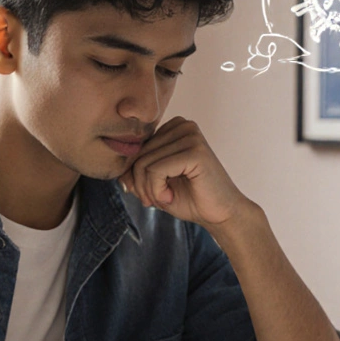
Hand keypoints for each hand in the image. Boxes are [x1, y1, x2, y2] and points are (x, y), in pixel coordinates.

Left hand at [118, 117, 251, 228]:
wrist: (221, 215)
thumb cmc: (191, 198)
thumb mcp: (156, 183)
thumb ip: (137, 172)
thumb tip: (118, 171)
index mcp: (174, 127)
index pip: (137, 147)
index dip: (134, 175)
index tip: (149, 194)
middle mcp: (183, 125)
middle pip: (138, 154)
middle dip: (140, 185)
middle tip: (155, 201)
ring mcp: (191, 136)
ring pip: (144, 164)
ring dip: (148, 190)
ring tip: (165, 199)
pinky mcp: (195, 151)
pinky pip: (156, 170)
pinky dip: (156, 190)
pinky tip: (170, 197)